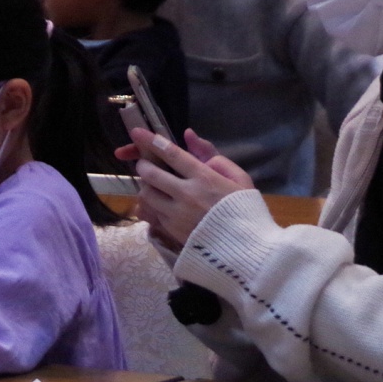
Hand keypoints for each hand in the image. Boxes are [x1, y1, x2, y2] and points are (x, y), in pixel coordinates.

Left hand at [128, 127, 253, 246]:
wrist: (245, 249)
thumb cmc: (245, 210)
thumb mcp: (239, 178)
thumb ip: (213, 155)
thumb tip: (189, 135)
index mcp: (205, 178)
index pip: (172, 154)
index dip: (150, 141)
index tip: (136, 132)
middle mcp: (186, 195)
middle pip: (151, 174)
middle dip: (143, 165)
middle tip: (146, 164)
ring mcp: (175, 214)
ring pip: (146, 194)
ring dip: (146, 186)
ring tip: (155, 186)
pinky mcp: (170, 230)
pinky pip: (150, 213)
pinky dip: (150, 205)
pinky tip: (159, 204)